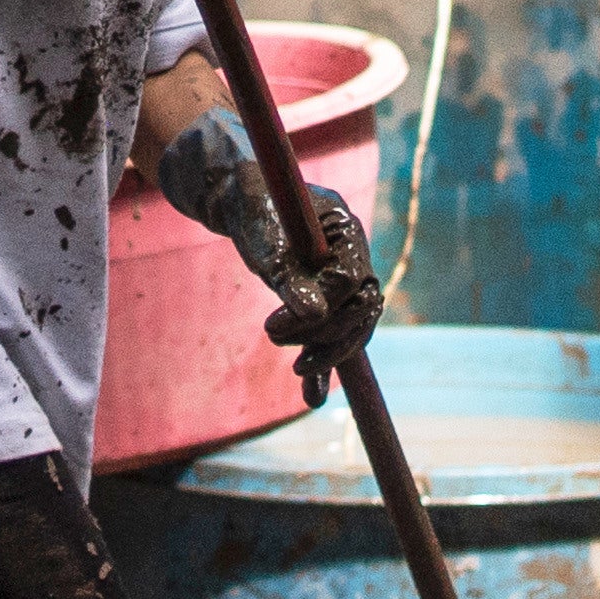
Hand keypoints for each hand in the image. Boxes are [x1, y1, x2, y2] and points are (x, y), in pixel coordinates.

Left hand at [266, 183, 381, 383]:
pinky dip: (323, 364)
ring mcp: (343, 277)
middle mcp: (353, 256)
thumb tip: (315, 315)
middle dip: (326, 335)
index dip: (318, 310)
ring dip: (328, 352)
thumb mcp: (266, 243)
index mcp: (347, 231)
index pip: (349, 284)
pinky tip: (310, 397)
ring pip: (353, 326)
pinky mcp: (326, 297)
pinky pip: (334, 334)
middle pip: (360, 309)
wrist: (239, 201)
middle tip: (277, 340)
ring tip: (295, 368)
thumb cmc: (254, 210)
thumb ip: (289, 278)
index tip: (274, 325)